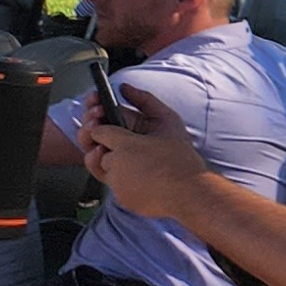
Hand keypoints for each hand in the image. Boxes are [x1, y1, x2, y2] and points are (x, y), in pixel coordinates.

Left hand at [79, 89, 210, 216]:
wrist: (191, 193)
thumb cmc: (182, 159)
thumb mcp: (169, 122)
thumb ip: (145, 101)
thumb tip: (125, 88)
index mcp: (126, 144)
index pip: (98, 131)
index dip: (104, 128)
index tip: (114, 129)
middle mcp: (116, 164)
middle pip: (95, 150)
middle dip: (106, 147)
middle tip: (124, 147)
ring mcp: (117, 183)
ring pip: (102, 168)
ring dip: (113, 163)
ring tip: (135, 162)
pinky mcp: (120, 197)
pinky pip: (113, 185)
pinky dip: (123, 179)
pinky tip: (141, 176)